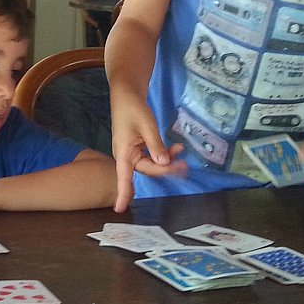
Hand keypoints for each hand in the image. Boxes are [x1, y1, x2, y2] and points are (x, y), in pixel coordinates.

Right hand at [110, 93, 185, 211]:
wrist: (127, 94)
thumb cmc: (133, 108)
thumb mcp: (147, 125)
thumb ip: (155, 145)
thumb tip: (164, 163)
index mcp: (123, 152)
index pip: (123, 177)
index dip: (123, 193)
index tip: (120, 209)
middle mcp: (126, 156)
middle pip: (148, 170)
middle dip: (165, 169)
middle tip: (184, 165)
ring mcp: (133, 152)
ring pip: (152, 164)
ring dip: (167, 160)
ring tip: (181, 151)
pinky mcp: (138, 148)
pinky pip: (153, 156)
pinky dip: (164, 154)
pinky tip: (175, 148)